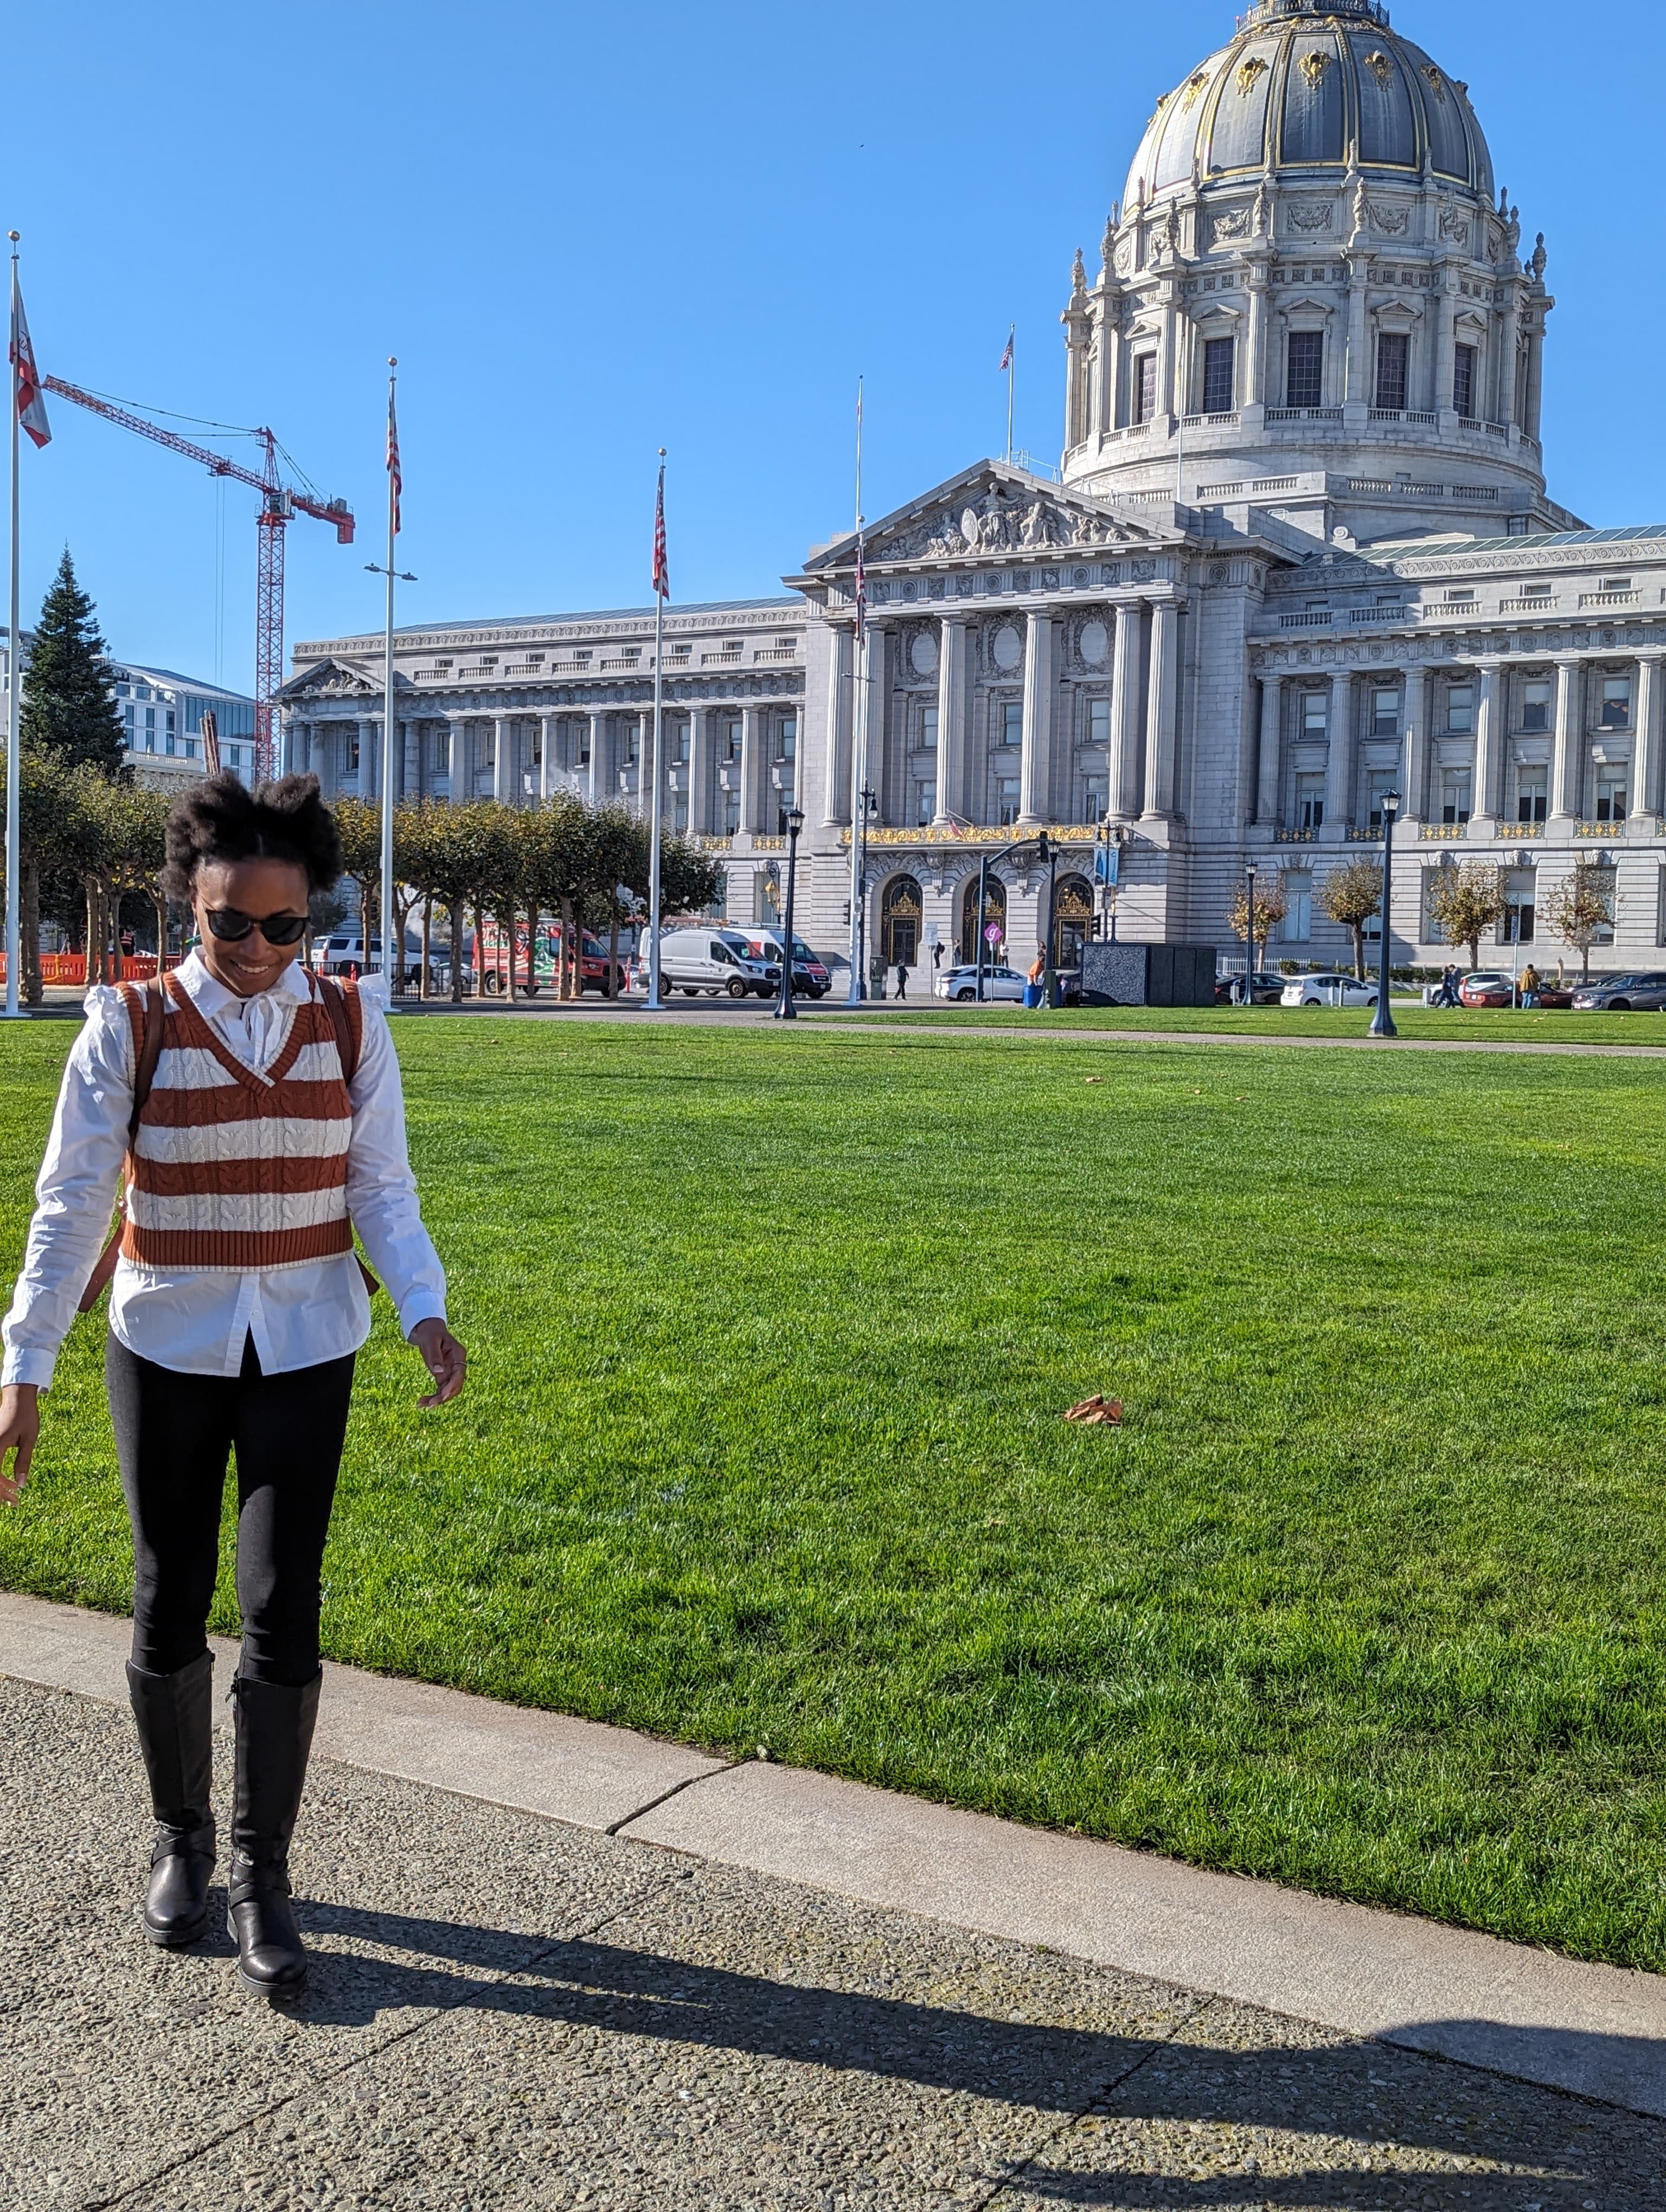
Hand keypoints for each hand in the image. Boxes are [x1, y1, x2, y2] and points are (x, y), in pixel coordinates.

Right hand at [0, 1385, 40, 1506]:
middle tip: (14, 1502)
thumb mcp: (29, 1439)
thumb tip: (22, 1484)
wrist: (17, 1398)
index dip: (3, 1491)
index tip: (17, 1499)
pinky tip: (8, 1481)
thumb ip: (23, 1462)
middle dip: (0, 1493)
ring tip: (12, 1494)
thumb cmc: (25, 1416)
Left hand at [409, 1318, 466, 1407]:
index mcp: (458, 1354)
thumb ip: (435, 1356)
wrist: (428, 1330)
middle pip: (456, 1385)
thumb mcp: (430, 1341)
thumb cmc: (430, 1333)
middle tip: (429, 1405)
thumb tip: (438, 1372)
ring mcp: (451, 1371)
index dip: (452, 1386)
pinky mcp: (443, 1375)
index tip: (442, 1395)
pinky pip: (440, 1389)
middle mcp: (457, 1364)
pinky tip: (421, 1402)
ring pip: (448, 1390)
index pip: (459, 1374)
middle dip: (444, 1396)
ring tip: (421, 1405)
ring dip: (437, 1399)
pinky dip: (432, 1396)